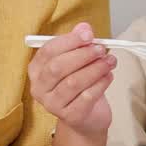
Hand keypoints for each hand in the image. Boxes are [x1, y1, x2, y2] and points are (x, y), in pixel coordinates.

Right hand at [27, 23, 115, 137]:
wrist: (86, 118)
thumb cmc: (79, 86)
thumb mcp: (76, 62)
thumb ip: (78, 43)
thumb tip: (84, 27)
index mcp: (36, 70)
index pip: (48, 51)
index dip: (69, 41)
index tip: (88, 34)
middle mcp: (39, 88)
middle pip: (58, 67)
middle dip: (82, 55)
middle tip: (101, 49)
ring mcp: (52, 104)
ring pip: (73, 82)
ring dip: (95, 68)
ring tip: (109, 61)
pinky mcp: (70, 116)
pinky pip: (86, 97)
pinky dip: (100, 84)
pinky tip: (109, 76)